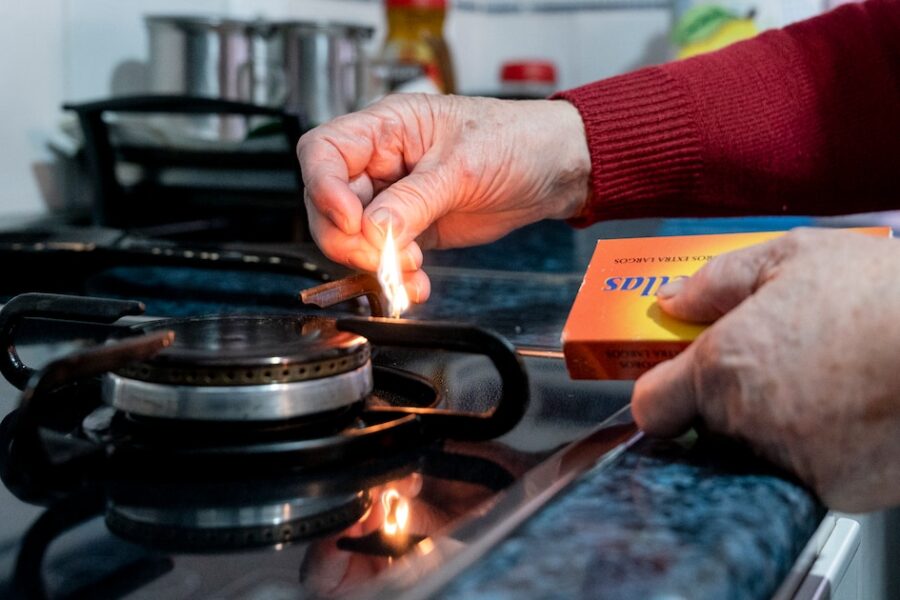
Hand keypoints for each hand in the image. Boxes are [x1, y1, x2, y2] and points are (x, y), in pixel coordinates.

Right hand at [297, 93, 591, 301]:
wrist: (555, 170)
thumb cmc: (516, 140)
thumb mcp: (462, 167)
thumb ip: (413, 201)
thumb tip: (372, 230)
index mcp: (387, 126)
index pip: (323, 152)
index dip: (323, 187)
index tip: (351, 220)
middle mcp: (382, 161)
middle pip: (330, 202)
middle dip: (349, 238)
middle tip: (380, 257)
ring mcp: (396, 197)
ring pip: (354, 236)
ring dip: (375, 261)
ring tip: (410, 268)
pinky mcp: (413, 227)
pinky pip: (386, 255)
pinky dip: (395, 274)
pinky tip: (417, 281)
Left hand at [632, 228, 899, 511]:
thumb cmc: (885, 295)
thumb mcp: (792, 256)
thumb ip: (717, 282)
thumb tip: (673, 299)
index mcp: (722, 368)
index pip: (652, 409)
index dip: (661, 394)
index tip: (676, 385)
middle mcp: (748, 424)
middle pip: (708, 429)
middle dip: (727, 403)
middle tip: (774, 367)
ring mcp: (793, 464)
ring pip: (758, 453)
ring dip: (775, 427)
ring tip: (824, 383)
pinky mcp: (838, 494)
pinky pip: (808, 474)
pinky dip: (822, 451)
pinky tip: (852, 411)